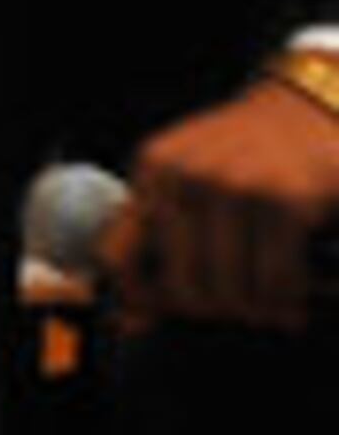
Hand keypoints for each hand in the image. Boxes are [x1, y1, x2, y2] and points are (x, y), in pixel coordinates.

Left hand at [107, 71, 338, 331]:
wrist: (320, 110)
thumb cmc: (255, 157)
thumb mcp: (194, 180)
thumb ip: (162, 243)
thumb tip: (129, 324)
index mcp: (153, 168)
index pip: (115, 256)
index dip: (139, 299)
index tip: (165, 314)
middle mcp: (184, 174)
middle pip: (181, 286)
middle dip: (217, 309)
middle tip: (243, 308)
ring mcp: (233, 185)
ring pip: (231, 291)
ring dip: (258, 311)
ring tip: (273, 305)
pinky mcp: (283, 200)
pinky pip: (275, 282)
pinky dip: (288, 302)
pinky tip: (295, 299)